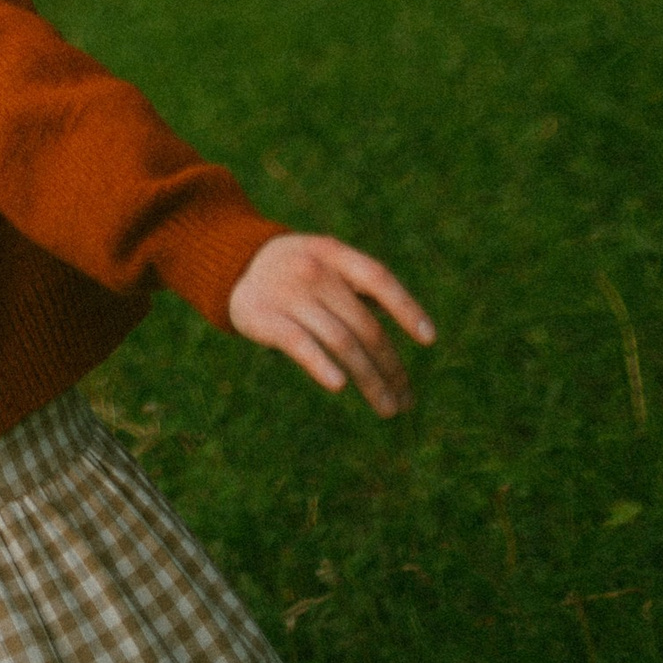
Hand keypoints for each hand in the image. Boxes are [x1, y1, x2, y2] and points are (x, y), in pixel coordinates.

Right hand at [229, 233, 434, 415]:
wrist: (233, 264)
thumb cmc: (295, 271)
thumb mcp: (327, 265)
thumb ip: (361, 290)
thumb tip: (417, 329)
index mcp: (333, 254)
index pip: (378, 277)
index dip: (406, 306)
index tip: (429, 339)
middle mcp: (314, 270)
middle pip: (364, 325)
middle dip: (390, 367)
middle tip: (406, 400)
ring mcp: (288, 293)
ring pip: (341, 342)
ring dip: (370, 379)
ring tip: (387, 407)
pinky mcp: (262, 316)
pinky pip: (299, 343)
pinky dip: (320, 364)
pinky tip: (340, 385)